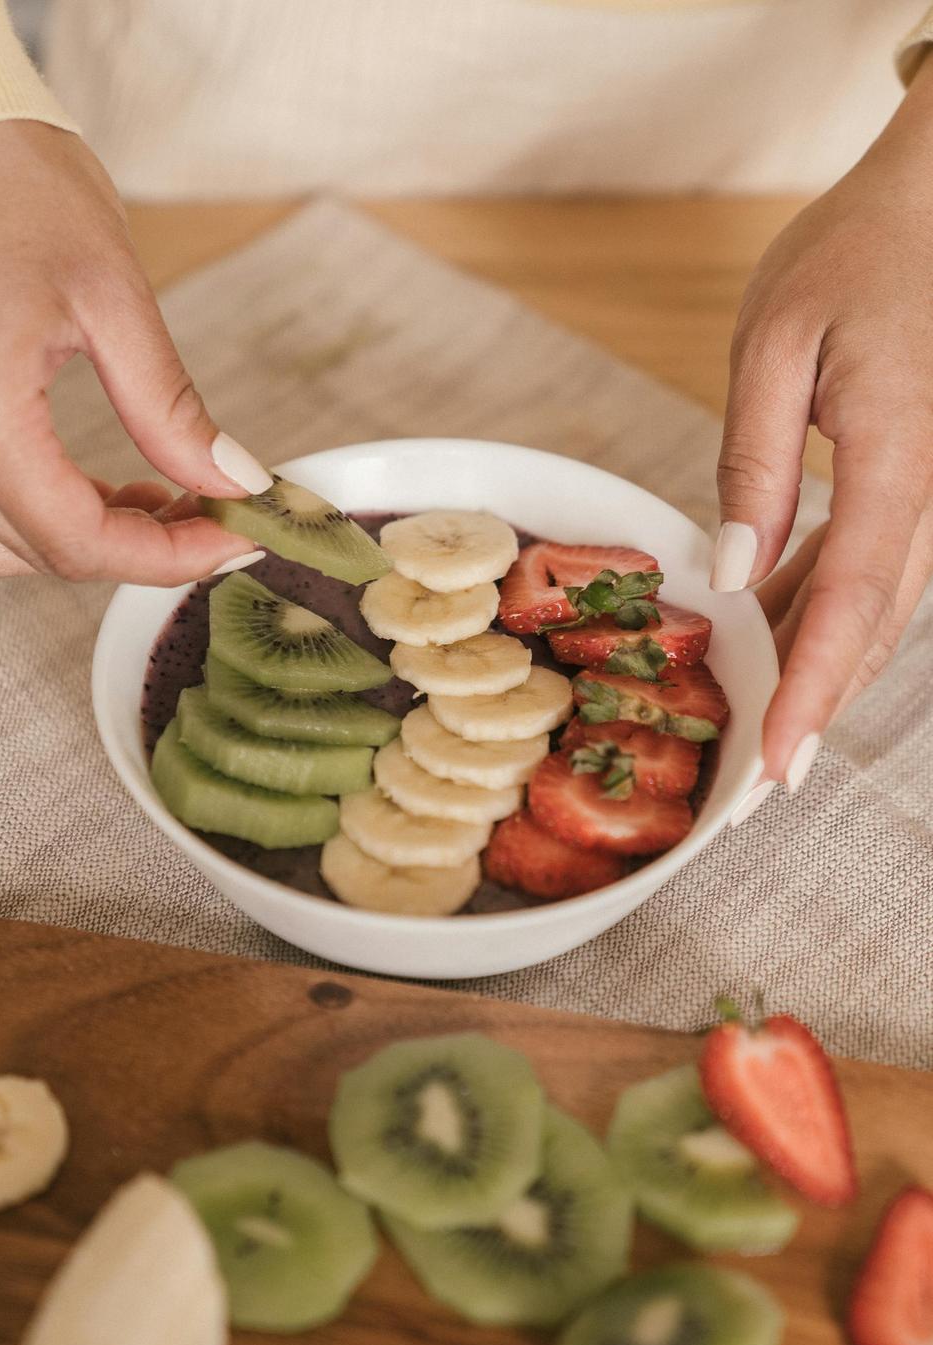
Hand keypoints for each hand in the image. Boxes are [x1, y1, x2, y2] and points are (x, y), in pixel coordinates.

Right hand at [0, 121, 268, 583]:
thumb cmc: (14, 186)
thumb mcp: (113, 295)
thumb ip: (170, 407)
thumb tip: (232, 481)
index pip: (79, 541)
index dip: (168, 560)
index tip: (233, 540)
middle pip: (47, 554)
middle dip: (143, 553)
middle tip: (217, 518)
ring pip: (9, 546)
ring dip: (95, 542)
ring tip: (168, 501)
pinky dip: (51, 517)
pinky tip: (110, 488)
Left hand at [715, 55, 932, 791]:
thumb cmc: (853, 254)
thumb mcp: (777, 343)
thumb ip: (752, 461)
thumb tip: (733, 574)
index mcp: (900, 456)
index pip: (855, 600)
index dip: (812, 690)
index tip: (777, 765)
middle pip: (874, 628)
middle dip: (814, 711)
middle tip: (757, 787)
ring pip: (880, 612)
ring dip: (818, 672)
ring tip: (757, 729)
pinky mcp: (922, 488)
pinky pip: (877, 571)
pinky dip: (824, 615)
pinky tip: (769, 635)